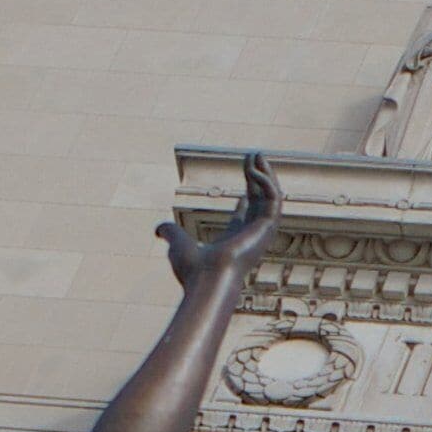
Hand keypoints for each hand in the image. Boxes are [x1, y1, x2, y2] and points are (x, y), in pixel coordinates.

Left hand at [159, 158, 283, 289]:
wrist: (206, 278)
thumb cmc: (192, 268)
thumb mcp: (176, 242)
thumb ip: (169, 232)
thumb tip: (158, 229)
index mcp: (234, 239)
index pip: (247, 213)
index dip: (249, 193)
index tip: (250, 176)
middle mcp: (251, 235)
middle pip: (261, 200)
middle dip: (259, 177)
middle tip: (255, 156)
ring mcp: (261, 232)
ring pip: (272, 197)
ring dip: (267, 174)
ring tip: (258, 154)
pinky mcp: (267, 228)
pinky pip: (274, 199)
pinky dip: (267, 182)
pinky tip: (254, 169)